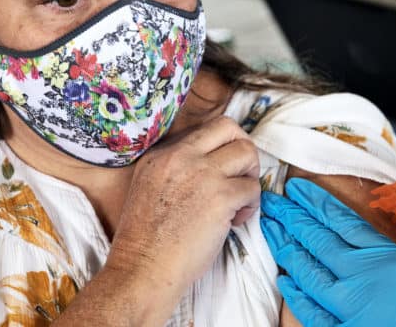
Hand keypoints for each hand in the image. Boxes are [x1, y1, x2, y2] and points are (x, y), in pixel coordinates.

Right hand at [108, 116, 260, 292]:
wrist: (143, 268)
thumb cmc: (146, 239)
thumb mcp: (149, 186)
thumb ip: (175, 168)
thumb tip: (213, 163)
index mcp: (161, 153)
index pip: (205, 130)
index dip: (220, 149)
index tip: (220, 171)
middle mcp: (180, 156)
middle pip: (228, 127)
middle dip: (243, 149)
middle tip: (241, 175)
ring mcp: (201, 174)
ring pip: (247, 153)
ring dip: (250, 176)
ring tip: (238, 201)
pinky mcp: (220, 197)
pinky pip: (252, 188)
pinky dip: (250, 205)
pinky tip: (234, 221)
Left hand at [261, 178, 395, 326]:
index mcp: (387, 256)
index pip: (341, 220)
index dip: (315, 203)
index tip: (297, 190)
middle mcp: (363, 276)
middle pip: (317, 238)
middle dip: (291, 217)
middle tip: (273, 203)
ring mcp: (351, 305)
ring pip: (308, 269)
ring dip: (286, 246)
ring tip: (271, 229)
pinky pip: (311, 310)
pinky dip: (296, 294)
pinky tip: (285, 279)